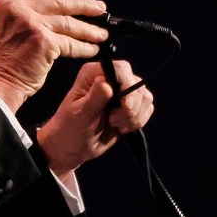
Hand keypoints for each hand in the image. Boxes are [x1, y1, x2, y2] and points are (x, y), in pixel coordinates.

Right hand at [0, 0, 109, 111]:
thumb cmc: (4, 62)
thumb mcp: (10, 28)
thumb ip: (29, 16)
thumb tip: (63, 13)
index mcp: (9, 4)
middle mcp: (19, 9)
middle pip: (60, 1)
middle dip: (84, 6)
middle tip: (100, 10)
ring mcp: (32, 24)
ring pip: (69, 23)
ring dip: (89, 30)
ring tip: (101, 34)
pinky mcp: (44, 41)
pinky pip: (71, 42)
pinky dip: (84, 47)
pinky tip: (92, 49)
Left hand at [36, 60, 154, 178]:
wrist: (72, 147)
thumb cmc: (69, 128)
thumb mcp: (80, 114)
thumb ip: (95, 98)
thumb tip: (106, 82)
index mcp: (93, 74)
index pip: (121, 69)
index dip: (128, 86)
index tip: (126, 106)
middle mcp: (109, 78)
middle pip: (137, 84)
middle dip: (130, 107)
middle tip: (112, 121)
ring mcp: (121, 92)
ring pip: (145, 97)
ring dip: (133, 116)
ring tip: (113, 124)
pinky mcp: (130, 106)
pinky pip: (147, 109)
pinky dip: (137, 121)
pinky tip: (120, 128)